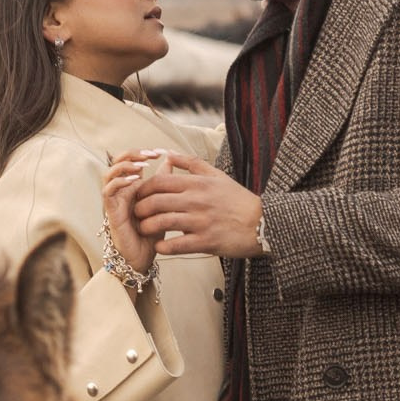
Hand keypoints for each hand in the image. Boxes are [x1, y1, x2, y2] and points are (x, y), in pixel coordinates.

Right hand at [101, 154, 163, 277]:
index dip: (142, 153)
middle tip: (150, 154)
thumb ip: (164, 183)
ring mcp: (114, 200)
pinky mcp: (110, 211)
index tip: (160, 152)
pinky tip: (134, 180)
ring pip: (109, 173)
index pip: (131, 161)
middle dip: (133, 154)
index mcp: (132, 187)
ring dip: (125, 166)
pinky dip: (119, 182)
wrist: (142, 258)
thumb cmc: (152, 232)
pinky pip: (107, 191)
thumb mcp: (163, 204)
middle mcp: (121, 191)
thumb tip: (171, 161)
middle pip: (117, 162)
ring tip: (142, 166)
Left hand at [125, 153, 265, 258]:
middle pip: (156, 201)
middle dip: (140, 208)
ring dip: (148, 227)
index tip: (139, 195)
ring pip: (162, 223)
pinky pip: (177, 245)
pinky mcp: (206, 241)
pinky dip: (163, 247)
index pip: (160, 181)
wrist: (263, 223)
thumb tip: (168, 154)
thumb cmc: (238, 200)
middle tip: (137, 214)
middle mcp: (197, 201)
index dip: (143, 188)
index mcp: (198, 184)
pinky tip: (159, 246)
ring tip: (144, 230)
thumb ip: (191, 164)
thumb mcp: (217, 175)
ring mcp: (201, 222)